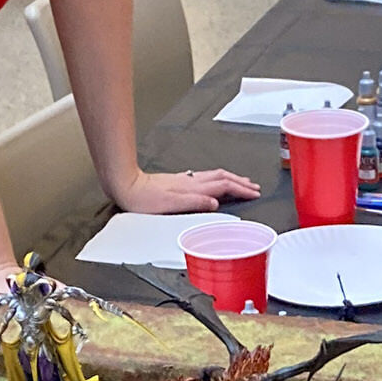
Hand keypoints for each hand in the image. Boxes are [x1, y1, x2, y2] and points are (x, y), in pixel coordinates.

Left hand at [111, 168, 260, 213]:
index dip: (240, 189)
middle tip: (254, 187)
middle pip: (222, 177)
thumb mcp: (170, 204)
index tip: (254, 193)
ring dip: (231, 178)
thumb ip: (194, 202)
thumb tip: (216, 202)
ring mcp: (185, 180)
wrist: (127, 186)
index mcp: (192, 187)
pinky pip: (206, 178)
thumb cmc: (144, 199)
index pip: (223, 185)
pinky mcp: (178, 181)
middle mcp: (191, 181)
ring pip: (215, 176)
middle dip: (240, 182)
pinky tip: (214, 183)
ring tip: (241, 182)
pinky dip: (217, 180)